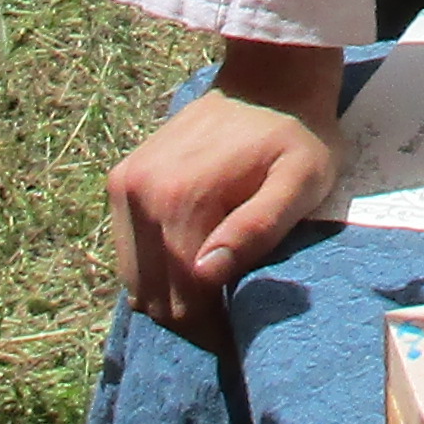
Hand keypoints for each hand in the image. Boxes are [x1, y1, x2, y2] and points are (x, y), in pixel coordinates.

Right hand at [108, 63, 342, 330]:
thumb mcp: (302, 181)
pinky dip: (155, 272)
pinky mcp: (121, 181)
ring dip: (170, 301)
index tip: (241, 345)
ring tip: (213, 301)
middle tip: (230, 325)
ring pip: (134, 281)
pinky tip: (192, 268)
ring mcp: (124, 186)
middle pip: (153, 297)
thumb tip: (206, 273)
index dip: (213, 333)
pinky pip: (129, 252)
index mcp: (180, 198)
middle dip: (191, 322)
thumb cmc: (297, 135)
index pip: (183, 299)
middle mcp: (139, 194)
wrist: (267, 79)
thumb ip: (258, 227)